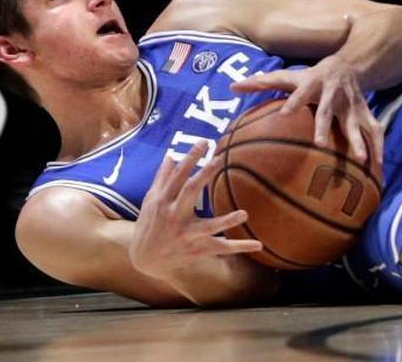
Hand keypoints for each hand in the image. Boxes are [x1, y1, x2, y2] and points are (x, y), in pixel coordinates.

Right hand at [129, 143, 261, 281]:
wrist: (143, 260)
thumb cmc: (150, 225)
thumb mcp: (151, 201)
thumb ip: (162, 179)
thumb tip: (170, 156)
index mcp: (163, 201)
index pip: (177, 176)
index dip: (190, 158)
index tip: (204, 142)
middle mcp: (174, 216)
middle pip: (190, 192)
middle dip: (204, 175)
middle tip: (220, 159)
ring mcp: (186, 234)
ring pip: (208, 227)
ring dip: (226, 221)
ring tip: (244, 214)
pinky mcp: (197, 249)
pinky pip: (221, 248)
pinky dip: (239, 246)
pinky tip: (258, 244)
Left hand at [230, 56, 382, 166]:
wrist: (348, 64)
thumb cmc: (311, 75)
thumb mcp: (288, 76)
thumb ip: (261, 83)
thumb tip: (232, 87)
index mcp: (312, 84)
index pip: (301, 92)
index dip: (294, 102)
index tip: (284, 114)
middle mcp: (332, 94)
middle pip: (328, 111)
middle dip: (326, 127)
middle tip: (320, 144)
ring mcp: (351, 104)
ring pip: (356, 123)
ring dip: (360, 141)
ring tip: (363, 160)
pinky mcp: (365, 111)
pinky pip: (374, 130)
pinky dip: (378, 147)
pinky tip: (378, 167)